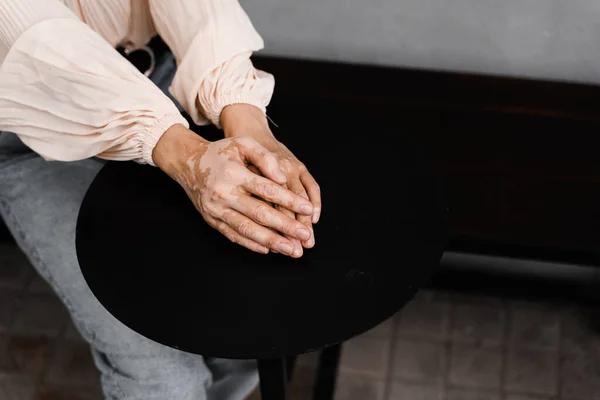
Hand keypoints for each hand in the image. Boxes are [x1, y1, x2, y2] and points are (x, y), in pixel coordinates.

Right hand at [153, 124, 313, 256]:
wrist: (188, 163)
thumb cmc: (220, 153)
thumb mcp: (242, 143)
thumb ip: (265, 157)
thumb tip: (282, 178)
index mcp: (234, 174)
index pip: (267, 190)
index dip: (289, 200)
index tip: (307, 209)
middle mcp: (224, 194)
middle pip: (259, 213)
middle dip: (285, 226)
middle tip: (304, 236)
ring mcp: (217, 210)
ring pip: (247, 229)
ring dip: (271, 241)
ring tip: (291, 250)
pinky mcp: (212, 221)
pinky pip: (234, 236)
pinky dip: (251, 244)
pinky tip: (269, 249)